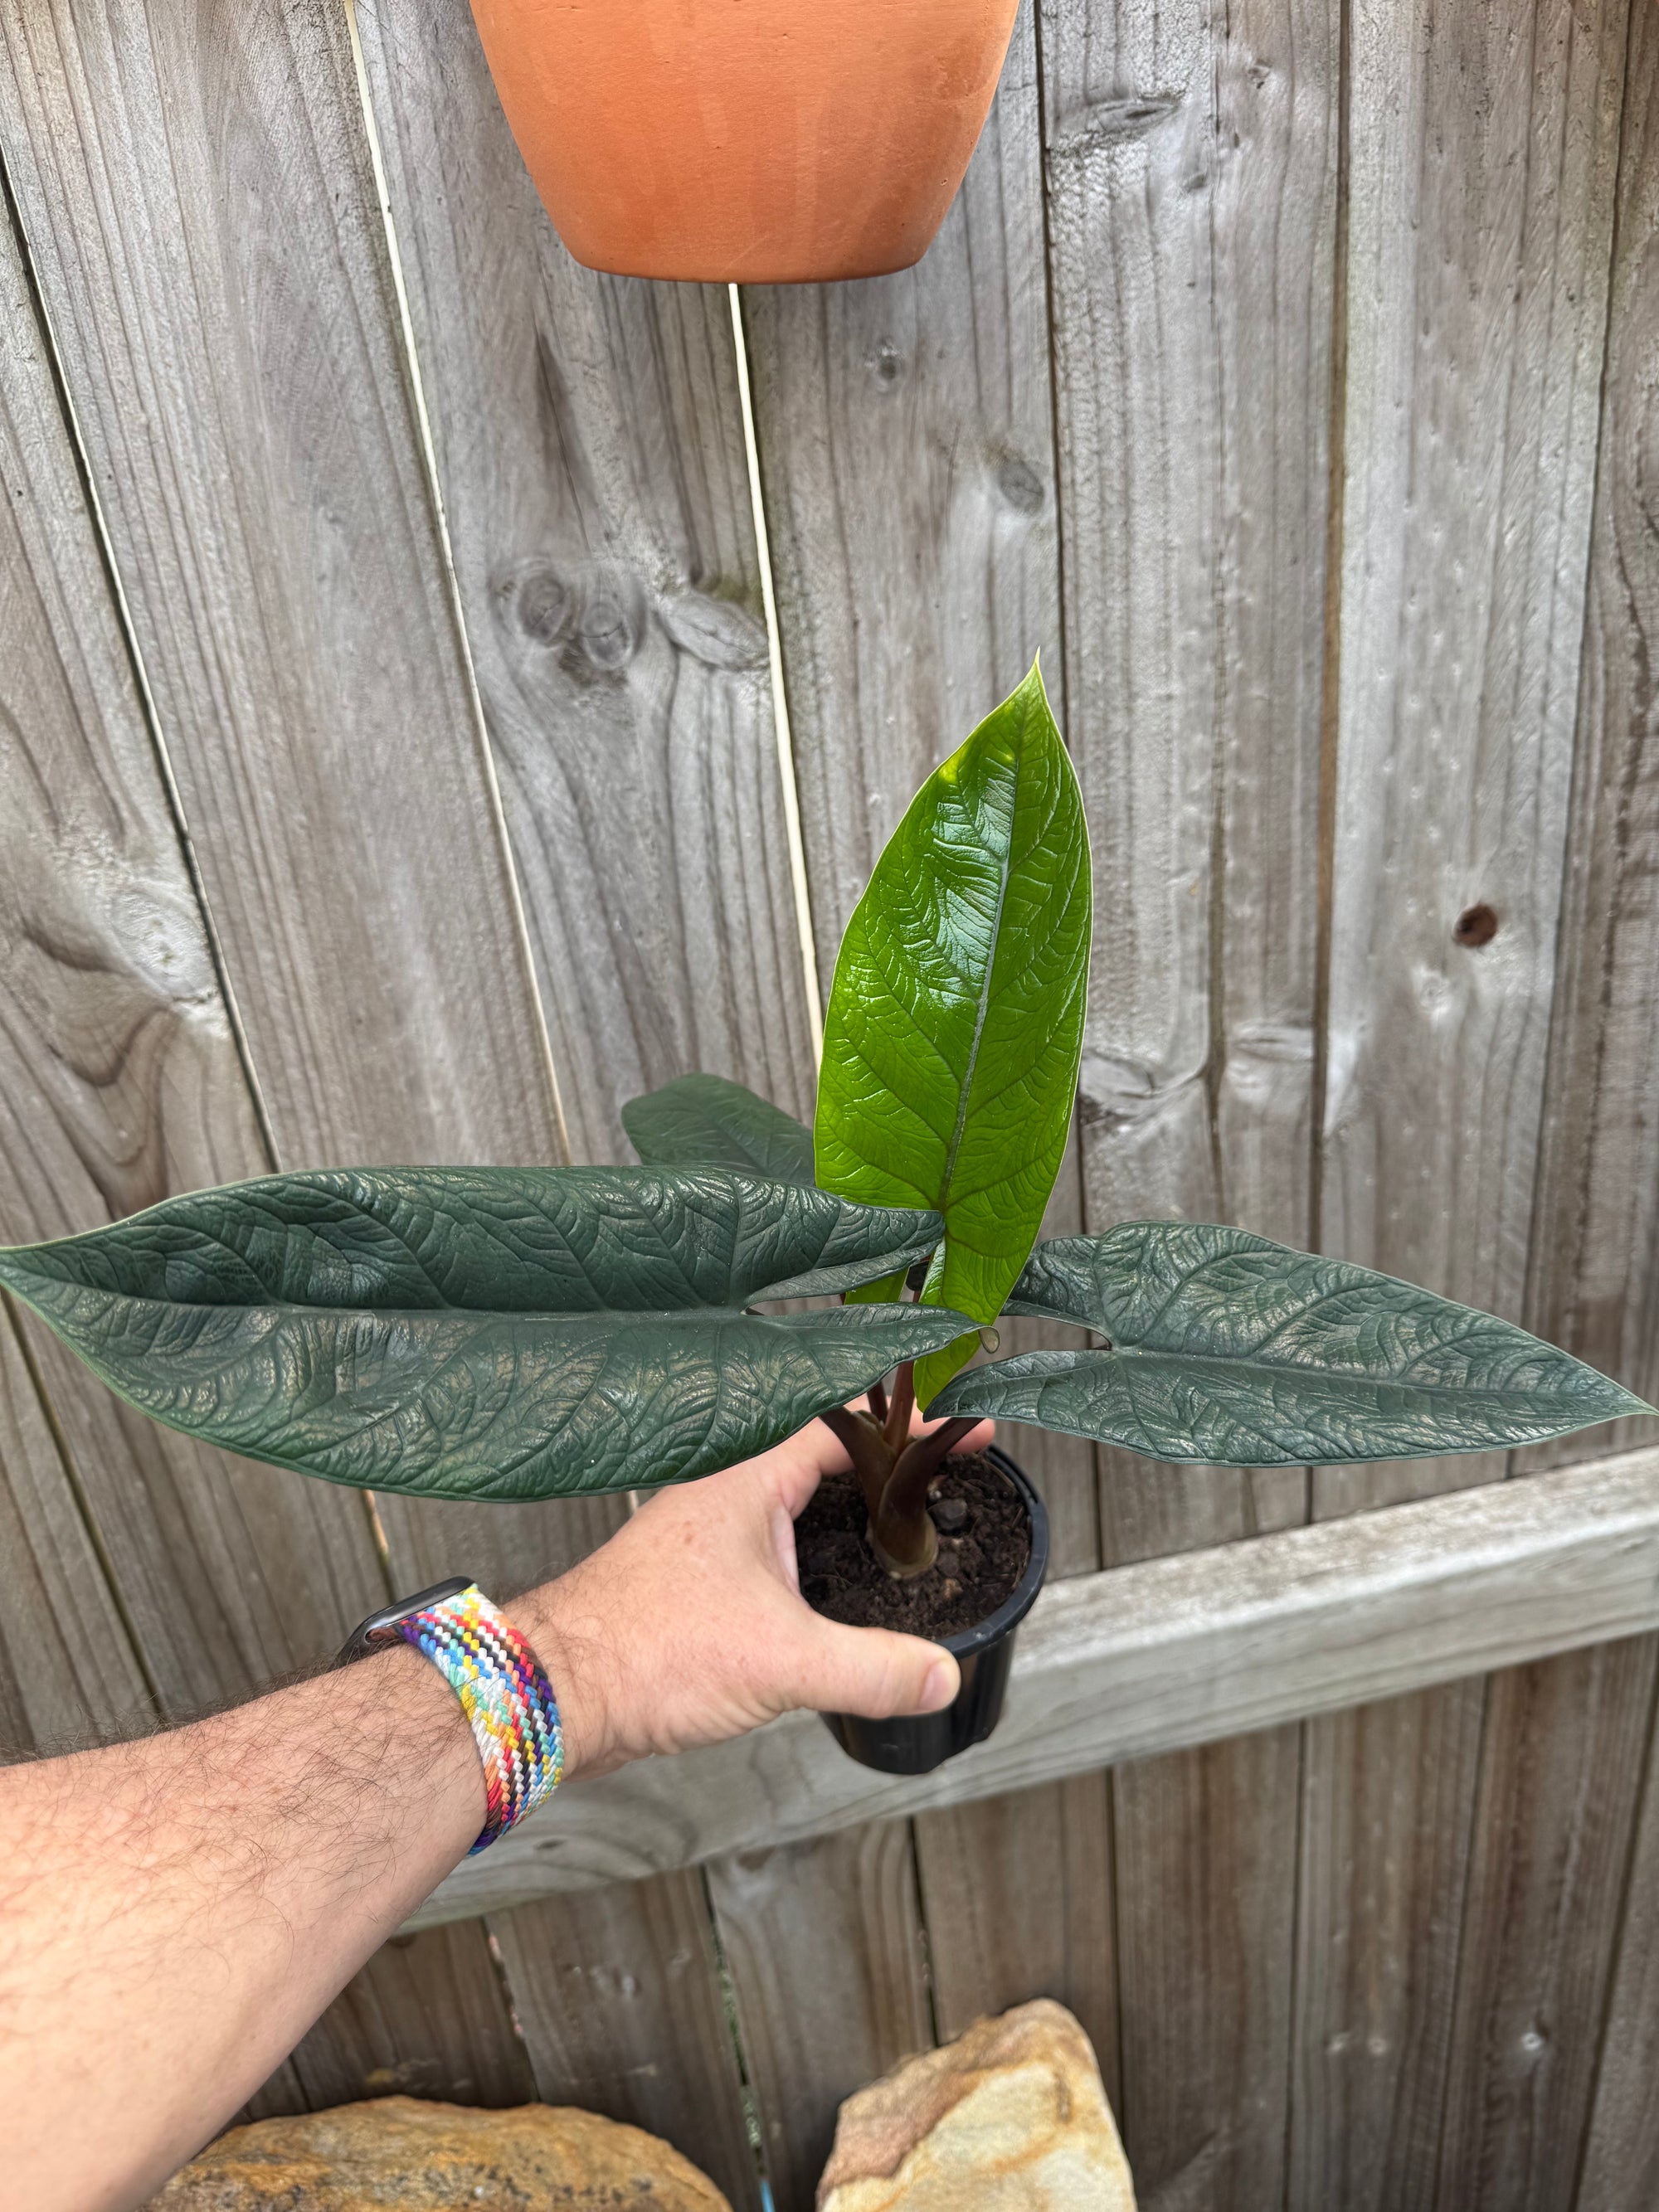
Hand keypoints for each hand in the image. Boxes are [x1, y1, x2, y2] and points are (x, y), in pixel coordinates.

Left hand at [519, 1404, 993, 1780]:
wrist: (554, 1692)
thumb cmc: (642, 1652)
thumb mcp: (782, 1661)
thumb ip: (873, 1668)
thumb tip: (943, 1674)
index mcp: (746, 1481)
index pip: (847, 1429)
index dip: (913, 1429)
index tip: (967, 1432)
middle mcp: (722, 1496)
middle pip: (822, 1460)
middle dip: (885, 1470)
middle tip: (943, 1482)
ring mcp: (702, 1538)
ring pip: (790, 1507)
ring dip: (844, 1514)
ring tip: (902, 1532)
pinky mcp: (689, 1583)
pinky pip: (767, 1551)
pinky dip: (811, 1558)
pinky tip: (831, 1595)